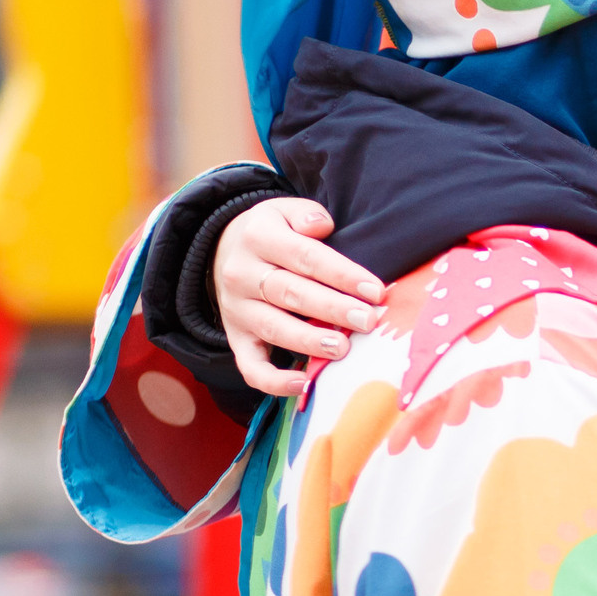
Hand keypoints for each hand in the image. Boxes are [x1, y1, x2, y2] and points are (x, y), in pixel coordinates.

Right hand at [216, 199, 384, 396]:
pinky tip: (301, 384)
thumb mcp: (283, 211)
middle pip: (291, 293)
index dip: (342, 274)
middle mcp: (242, 274)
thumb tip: (321, 225)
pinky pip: (250, 364)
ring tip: (342, 348)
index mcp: (258, 237)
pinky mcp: (236, 337)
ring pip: (273, 327)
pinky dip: (272, 380)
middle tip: (368, 321)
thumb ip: (305, 215)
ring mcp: (237, 309)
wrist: (221, 251)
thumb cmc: (273, 233)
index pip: (305, 257)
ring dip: (309, 341)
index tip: (375, 290)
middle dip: (333, 309)